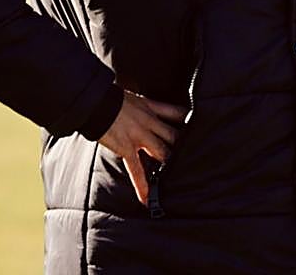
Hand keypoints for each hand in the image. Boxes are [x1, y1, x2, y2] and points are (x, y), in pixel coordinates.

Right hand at [98, 90, 187, 206]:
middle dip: (183, 145)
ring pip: (162, 151)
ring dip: (170, 162)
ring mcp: (140, 137)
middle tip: (194, 156)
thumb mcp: (132, 96)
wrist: (96, 102)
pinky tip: (147, 199)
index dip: (187, 119)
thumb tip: (140, 106)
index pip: (176, 113)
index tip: (198, 125)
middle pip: (173, 135)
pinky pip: (137, 170)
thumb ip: (142, 104)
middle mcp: (149, 122)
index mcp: (150, 107)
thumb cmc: (110, 97)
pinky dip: (142, 185)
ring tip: (179, 175)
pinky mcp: (128, 148)